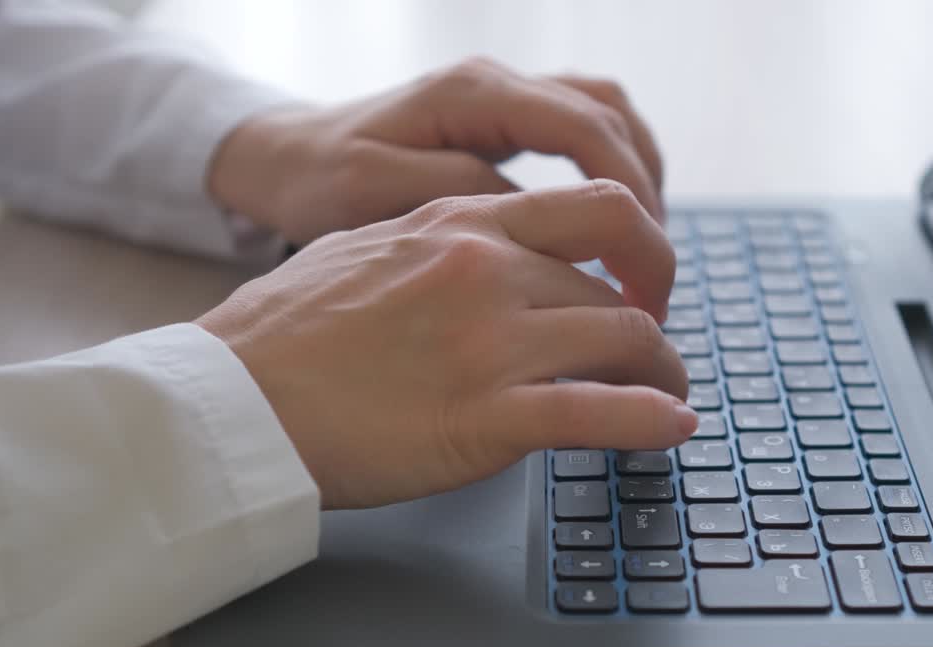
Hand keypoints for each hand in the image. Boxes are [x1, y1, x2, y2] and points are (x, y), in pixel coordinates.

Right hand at [196, 181, 692, 508]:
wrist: (230, 402)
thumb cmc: (283, 334)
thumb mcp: (367, 250)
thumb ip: (439, 248)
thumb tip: (484, 259)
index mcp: (460, 223)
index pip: (594, 208)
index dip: (641, 247)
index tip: (641, 283)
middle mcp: (488, 268)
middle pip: (620, 282)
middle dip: (656, 315)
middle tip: (657, 349)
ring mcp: (491, 340)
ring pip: (627, 340)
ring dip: (662, 374)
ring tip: (666, 399)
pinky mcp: (487, 415)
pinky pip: (601, 412)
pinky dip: (651, 422)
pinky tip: (670, 430)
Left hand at [207, 58, 663, 243]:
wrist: (282, 155)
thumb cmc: (317, 179)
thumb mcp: (371, 195)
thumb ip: (457, 198)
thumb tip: (537, 218)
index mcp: (472, 95)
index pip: (587, 129)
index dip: (629, 200)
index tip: (639, 273)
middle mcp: (497, 83)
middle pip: (612, 116)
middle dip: (647, 196)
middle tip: (650, 277)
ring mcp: (504, 97)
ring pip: (608, 117)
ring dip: (638, 183)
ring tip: (640, 259)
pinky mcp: (503, 122)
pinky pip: (582, 134)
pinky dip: (611, 179)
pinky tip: (607, 238)